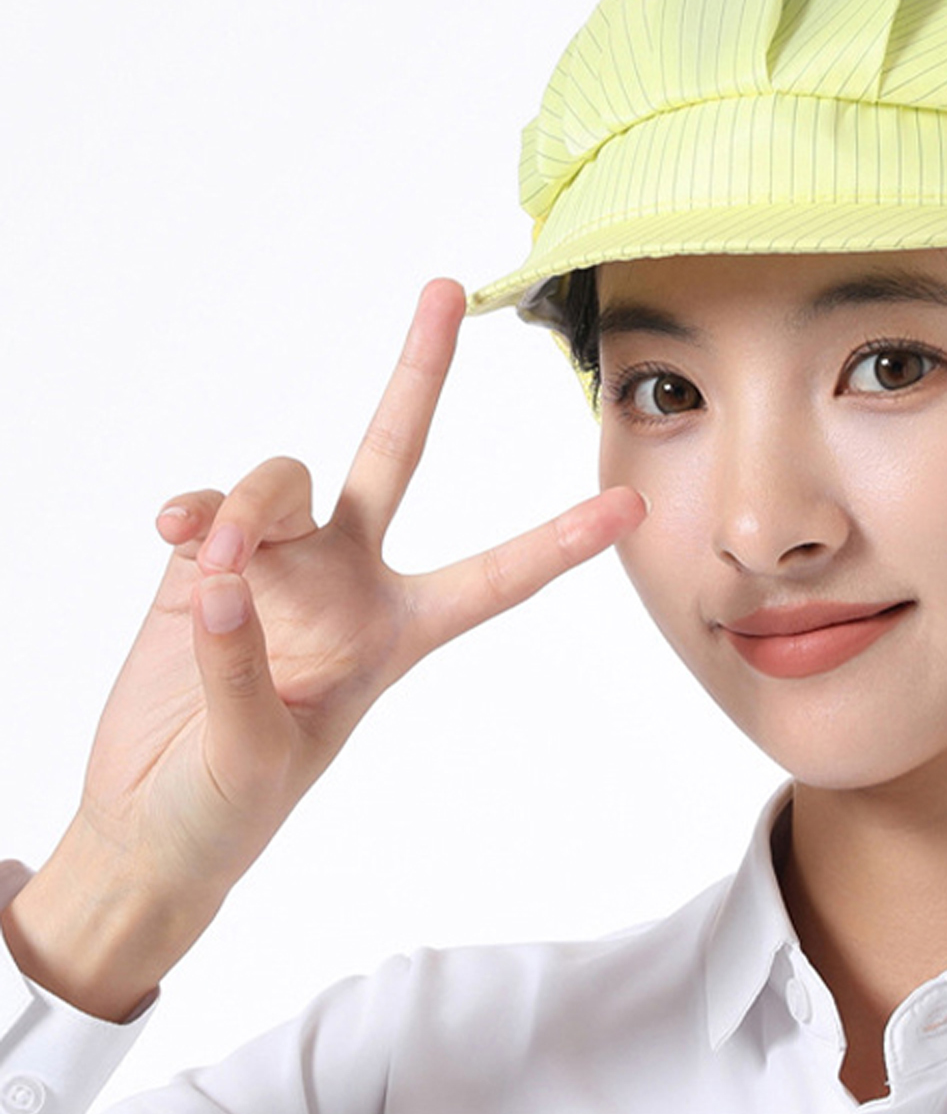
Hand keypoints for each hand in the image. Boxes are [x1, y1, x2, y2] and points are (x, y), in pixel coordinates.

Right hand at [2, 279, 645, 1017]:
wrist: (146, 824)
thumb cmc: (224, 810)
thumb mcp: (258, 759)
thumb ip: (241, 664)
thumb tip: (222, 570)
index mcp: (399, 633)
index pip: (495, 578)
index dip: (561, 543)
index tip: (632, 504)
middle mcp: (348, 580)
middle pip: (395, 452)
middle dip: (419, 371)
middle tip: (443, 289)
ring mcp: (277, 562)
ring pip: (286, 478)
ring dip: (252, 505)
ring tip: (215, 562)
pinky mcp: (205, 558)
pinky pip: (211, 505)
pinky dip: (196, 512)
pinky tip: (177, 537)